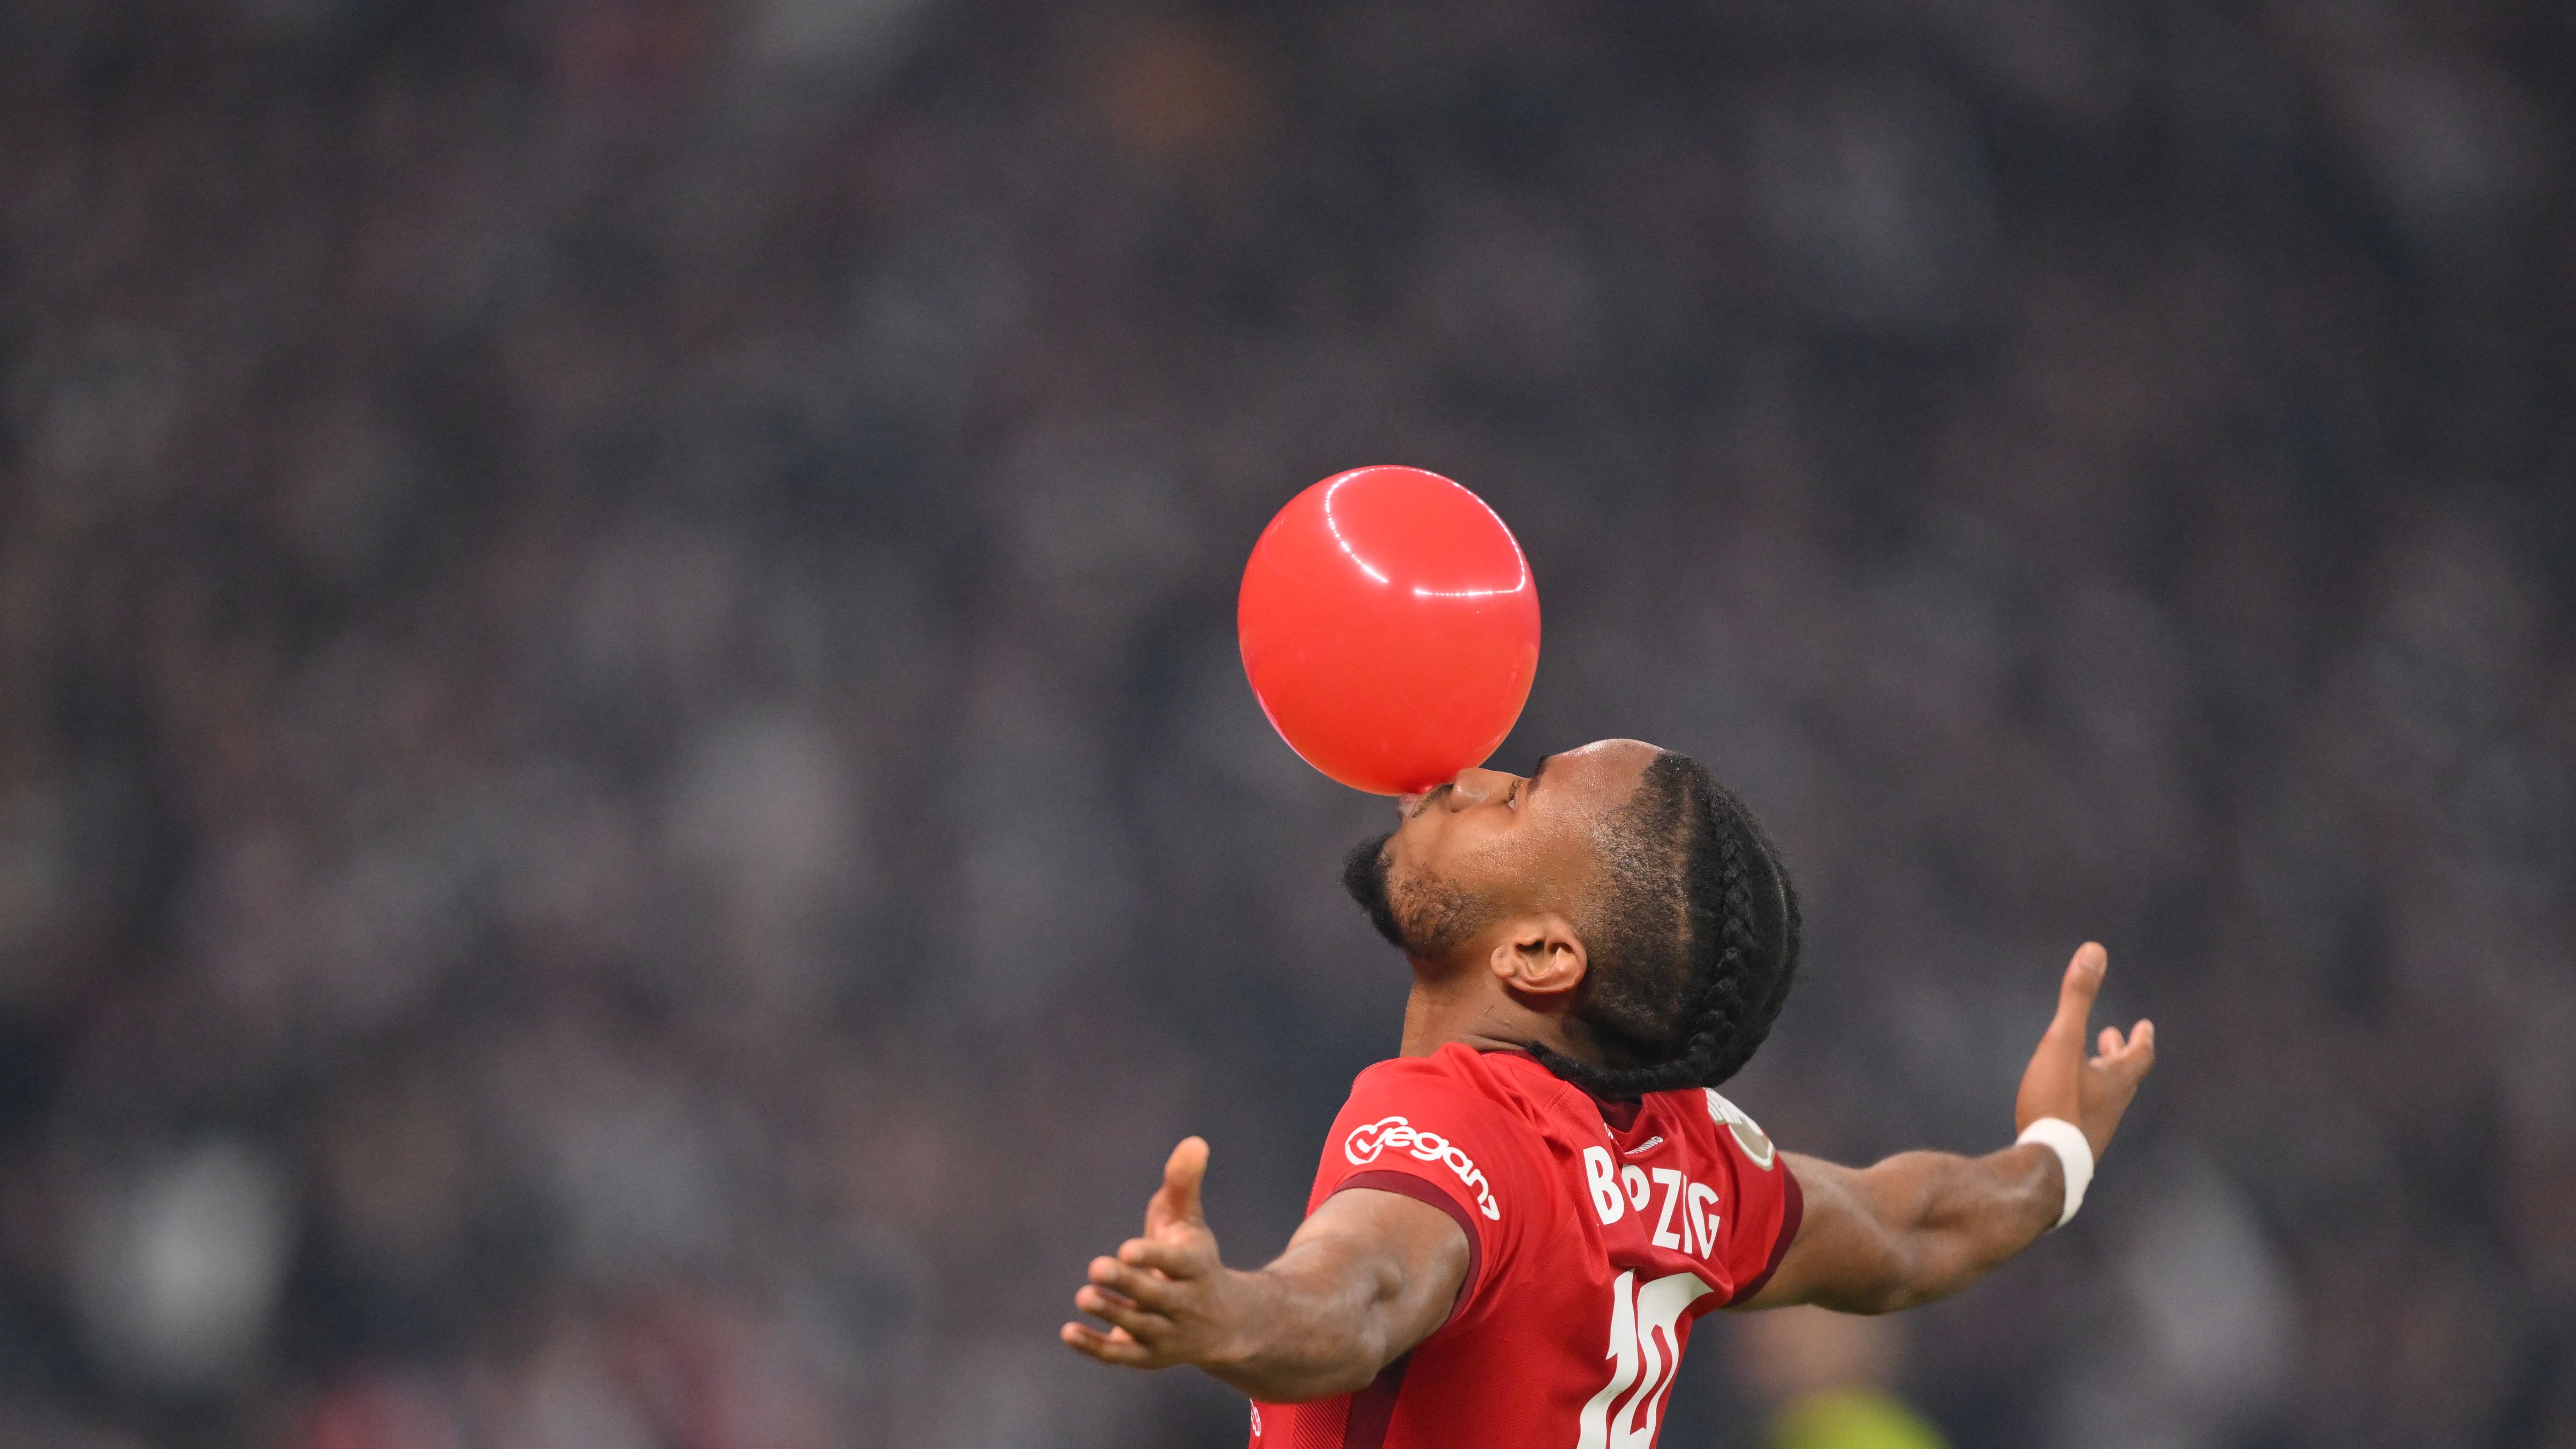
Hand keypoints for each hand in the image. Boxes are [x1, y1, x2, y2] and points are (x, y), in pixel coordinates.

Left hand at [1061, 1137, 1249, 1370]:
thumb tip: (1194, 1141)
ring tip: (1084, 1295)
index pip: (1177, 1264)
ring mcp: (1165, 1334)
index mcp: (1197, 1269)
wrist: (1224, 1324)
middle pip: (1155, 1297)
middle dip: (1127, 1283)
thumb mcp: (1190, 1223)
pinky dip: (1094, 1347)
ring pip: (1137, 1326)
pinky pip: (1119, 1356)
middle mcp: (1185, 1305)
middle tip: (1096, 1267)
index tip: (1127, 1248)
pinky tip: (1067, 1332)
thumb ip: (1184, 1184)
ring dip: (1111, 1313)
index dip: (1153, 1257)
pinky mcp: (1146, 1356)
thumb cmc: (1196, 1261)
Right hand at [2013, 942, 2155, 1159]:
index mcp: (2117, 1080)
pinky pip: (2085, 1116)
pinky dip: (2081, 1099)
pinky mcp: (2076, 1146)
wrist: (2047, 1165)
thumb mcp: (2064, 1041)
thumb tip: (2095, 950)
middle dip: (2119, 1054)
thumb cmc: (2057, 1101)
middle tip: (2114, 1039)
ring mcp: (2096, 1129)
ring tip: (2086, 1068)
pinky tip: (2062, 1103)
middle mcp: (2113, 1106)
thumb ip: (2078, 999)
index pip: (2141, 1054)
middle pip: (2125, 1076)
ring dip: (2099, 1077)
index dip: (2142, 1038)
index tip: (2144, 1026)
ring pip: (2105, 1098)